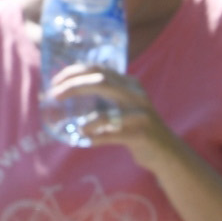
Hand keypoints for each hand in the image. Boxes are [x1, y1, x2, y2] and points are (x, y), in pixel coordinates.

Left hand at [48, 66, 179, 162]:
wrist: (166, 151)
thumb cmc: (137, 128)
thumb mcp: (122, 106)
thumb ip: (103, 98)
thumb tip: (67, 94)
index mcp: (129, 84)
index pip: (98, 69)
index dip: (74, 72)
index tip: (55, 81)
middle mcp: (135, 94)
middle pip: (101, 83)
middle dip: (74, 86)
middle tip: (55, 95)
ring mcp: (141, 114)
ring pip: (109, 112)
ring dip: (88, 120)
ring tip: (75, 127)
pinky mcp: (142, 134)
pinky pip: (115, 136)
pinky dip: (98, 138)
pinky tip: (87, 140)